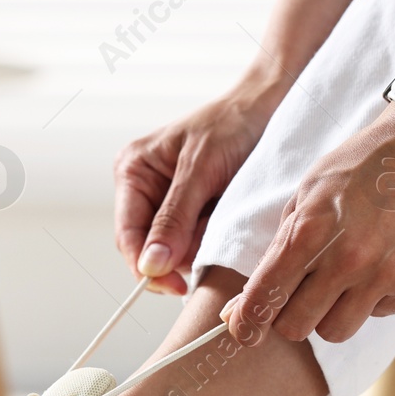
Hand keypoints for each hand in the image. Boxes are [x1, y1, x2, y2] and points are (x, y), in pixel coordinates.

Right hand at [113, 78, 283, 294]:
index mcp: (133, 172)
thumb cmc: (231, 126)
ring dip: (199, 245)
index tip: (174, 286)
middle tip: (210, 242)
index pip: (128, 235)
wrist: (267, 108)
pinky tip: (225, 218)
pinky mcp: (195, 211)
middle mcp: (145, 189)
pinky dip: (212, 238)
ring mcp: (169, 202)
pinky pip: (196, 241)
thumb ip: (174, 219)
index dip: (146, 267)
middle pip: (149, 248)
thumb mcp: (200, 170)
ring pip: (175, 250)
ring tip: (222, 216)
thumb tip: (151, 265)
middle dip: (179, 253)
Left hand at [225, 108, 394, 342]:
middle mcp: (351, 260)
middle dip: (290, 316)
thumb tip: (246, 302)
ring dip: (331, 313)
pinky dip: (374, 297)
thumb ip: (280, 247)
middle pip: (298, 327)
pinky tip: (384, 262)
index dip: (246, 322)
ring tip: (343, 280)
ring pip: (337, 331)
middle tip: (299, 297)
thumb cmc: (365, 165)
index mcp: (313, 232)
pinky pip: (380, 313)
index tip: (242, 332)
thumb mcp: (309, 192)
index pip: (266, 296)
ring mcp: (389, 276)